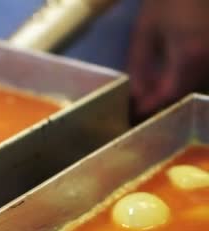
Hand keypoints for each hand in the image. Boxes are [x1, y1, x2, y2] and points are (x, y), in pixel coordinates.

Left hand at [128, 0, 208, 119]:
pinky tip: (171, 73)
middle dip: (162, 100)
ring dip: (175, 88)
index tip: (134, 114)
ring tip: (152, 90)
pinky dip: (187, 76)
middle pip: (186, 92)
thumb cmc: (166, 0)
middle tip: (140, 104)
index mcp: (189, 56)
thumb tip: (136, 95)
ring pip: (197, 83)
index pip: (170, 95)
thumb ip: (140, 66)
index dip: (151, 107)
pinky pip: (203, 70)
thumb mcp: (145, 32)